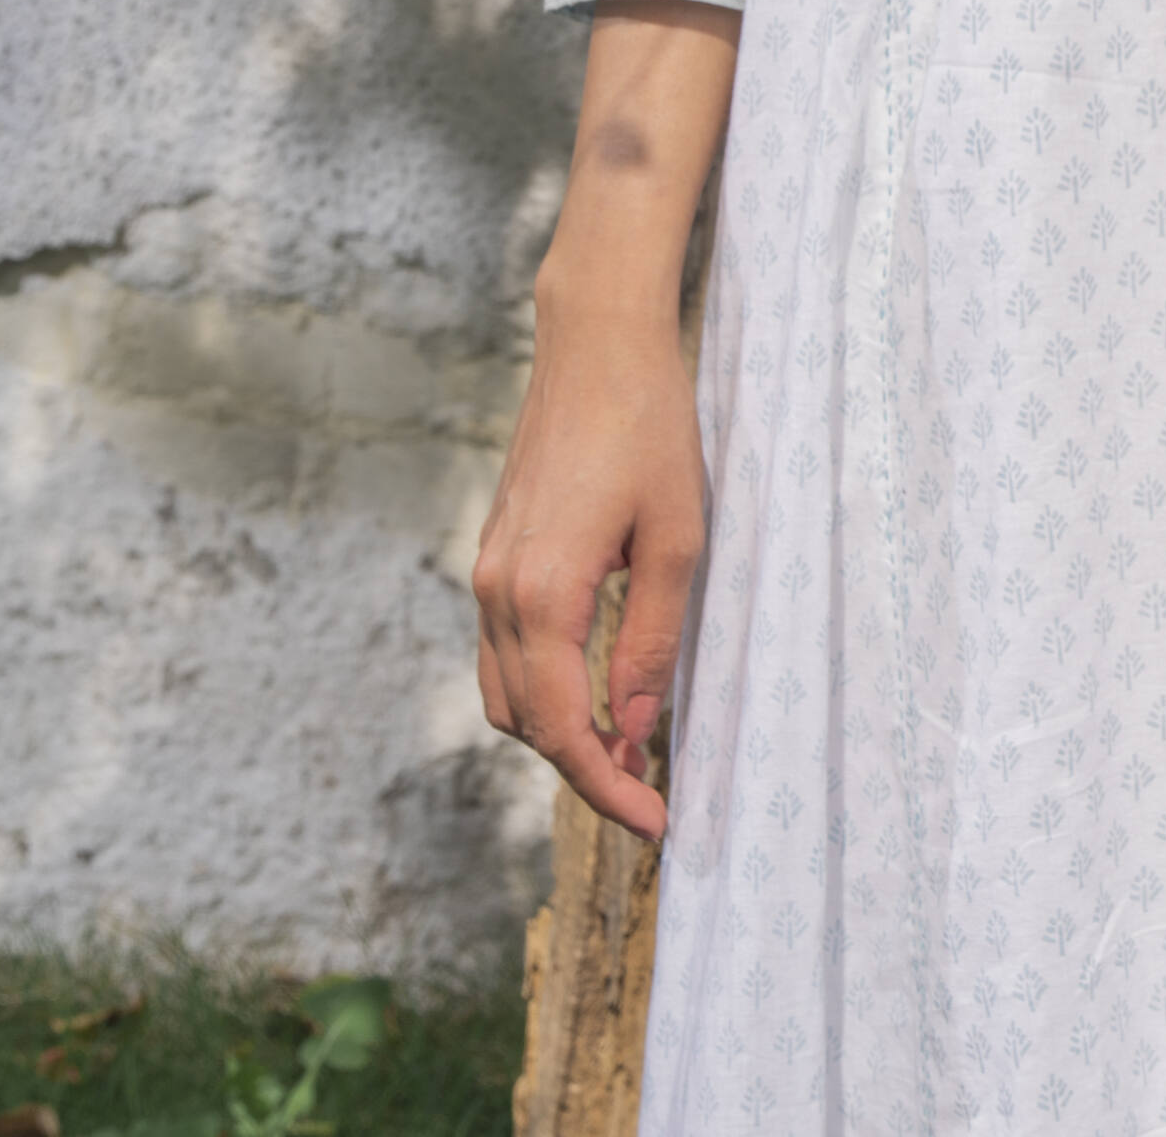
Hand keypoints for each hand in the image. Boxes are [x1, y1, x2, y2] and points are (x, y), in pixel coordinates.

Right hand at [473, 274, 707, 842]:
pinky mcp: (494, 552)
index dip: (606, 788)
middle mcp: (498, 590)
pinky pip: (502, 649)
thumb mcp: (677, 537)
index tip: (655, 822)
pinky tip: (593, 686)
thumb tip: (635, 726)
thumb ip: (651, 638)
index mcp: (542, 594)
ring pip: (505, 692)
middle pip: (527, 723)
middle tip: (649, 794)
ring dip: (557, 731)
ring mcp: (488, 570)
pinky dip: (541, 686)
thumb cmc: (650, 427)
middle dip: (583, 769)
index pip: (563, 730)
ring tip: (625, 748)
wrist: (598, 343)